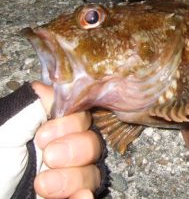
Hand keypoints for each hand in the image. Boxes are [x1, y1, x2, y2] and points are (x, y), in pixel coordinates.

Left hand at [32, 82, 102, 198]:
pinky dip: (85, 198)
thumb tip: (53, 87)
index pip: (79, 118)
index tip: (44, 136)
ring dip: (76, 177)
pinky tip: (80, 198)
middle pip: (92, 144)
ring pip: (93, 173)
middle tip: (49, 157)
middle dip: (76, 149)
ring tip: (44, 185)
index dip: (70, 124)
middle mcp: (60, 152)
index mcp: (46, 131)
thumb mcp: (5, 130)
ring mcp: (66, 179)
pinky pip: (89, 196)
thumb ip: (30, 108)